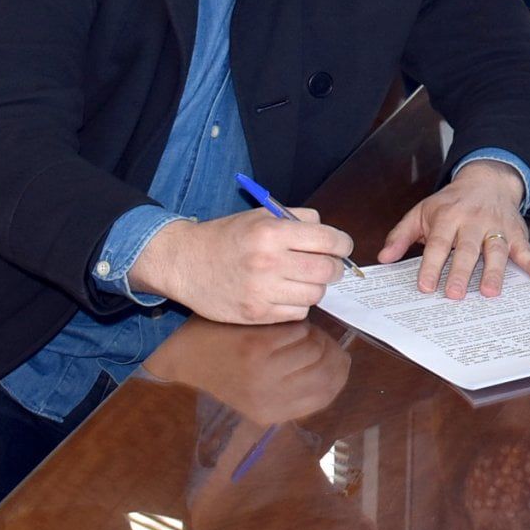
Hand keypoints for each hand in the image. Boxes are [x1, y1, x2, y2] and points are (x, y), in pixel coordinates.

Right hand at [128, 207, 353, 324]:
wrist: (185, 262)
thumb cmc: (226, 237)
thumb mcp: (260, 216)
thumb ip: (297, 219)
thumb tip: (330, 234)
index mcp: (272, 232)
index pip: (329, 240)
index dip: (343, 244)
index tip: (342, 247)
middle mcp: (269, 262)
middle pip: (326, 270)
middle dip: (334, 268)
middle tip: (328, 265)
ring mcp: (262, 291)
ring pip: (315, 295)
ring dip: (316, 287)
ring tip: (303, 279)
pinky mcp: (256, 314)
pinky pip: (297, 312)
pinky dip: (298, 304)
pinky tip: (286, 293)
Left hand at [146, 318, 350, 425]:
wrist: (186, 353)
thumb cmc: (227, 370)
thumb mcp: (261, 393)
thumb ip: (295, 387)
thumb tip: (338, 363)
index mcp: (274, 413)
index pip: (327, 393)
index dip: (338, 371)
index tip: (336, 355)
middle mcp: (272, 398)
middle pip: (327, 369)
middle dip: (329, 349)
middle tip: (319, 338)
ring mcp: (266, 373)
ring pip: (316, 347)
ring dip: (311, 335)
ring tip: (295, 333)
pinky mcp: (259, 348)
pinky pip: (299, 332)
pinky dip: (296, 325)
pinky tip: (281, 327)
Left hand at [380, 159, 529, 297]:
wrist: (488, 178)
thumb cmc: (451, 202)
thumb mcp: (422, 211)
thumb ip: (401, 234)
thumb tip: (383, 258)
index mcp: (448, 216)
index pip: (437, 242)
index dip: (430, 265)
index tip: (425, 286)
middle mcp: (473, 221)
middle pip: (467, 248)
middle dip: (460, 272)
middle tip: (455, 295)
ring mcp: (496, 226)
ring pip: (496, 249)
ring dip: (494, 271)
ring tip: (490, 293)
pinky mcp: (516, 232)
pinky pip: (526, 249)